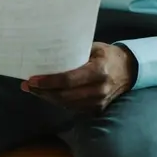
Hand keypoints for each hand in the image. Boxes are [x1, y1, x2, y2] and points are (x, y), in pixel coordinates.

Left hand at [22, 43, 138, 112]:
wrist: (129, 70)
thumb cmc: (107, 55)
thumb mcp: (93, 48)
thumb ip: (74, 52)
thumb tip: (47, 52)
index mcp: (98, 71)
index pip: (69, 80)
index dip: (49, 81)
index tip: (32, 79)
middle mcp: (99, 89)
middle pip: (65, 95)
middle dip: (43, 91)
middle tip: (26, 85)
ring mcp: (99, 102)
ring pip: (67, 104)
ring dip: (47, 98)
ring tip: (32, 89)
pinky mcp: (97, 109)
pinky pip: (73, 107)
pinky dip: (58, 101)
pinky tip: (46, 94)